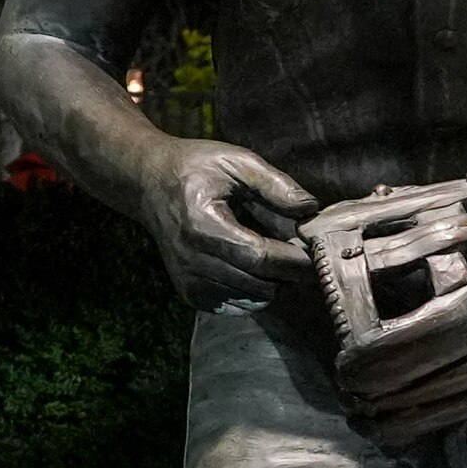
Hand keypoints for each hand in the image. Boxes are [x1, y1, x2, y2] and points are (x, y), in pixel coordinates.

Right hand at [143, 139, 320, 311]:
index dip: (295, 260)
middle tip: (301, 251)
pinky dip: (256, 291)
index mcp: (201, 225)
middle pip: (260, 284)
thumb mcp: (236, 161)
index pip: (260, 257)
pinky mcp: (190, 294)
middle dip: (290, 272)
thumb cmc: (196, 169)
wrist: (149, 184)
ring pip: (253, 300)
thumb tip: (310, 210)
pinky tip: (254, 266)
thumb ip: (275, 185)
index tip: (316, 251)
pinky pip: (238, 305)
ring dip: (274, 282)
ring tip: (275, 254)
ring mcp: (188, 281)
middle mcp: (191, 260)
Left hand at [336, 175, 466, 442]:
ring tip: (373, 419)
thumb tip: (370, 209)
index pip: (455, 314)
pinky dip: (454, 410)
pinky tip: (419, 420)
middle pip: (462, 357)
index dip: (402, 343)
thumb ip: (439, 208)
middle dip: (400, 380)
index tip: (355, 357)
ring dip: (421, 407)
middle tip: (350, 394)